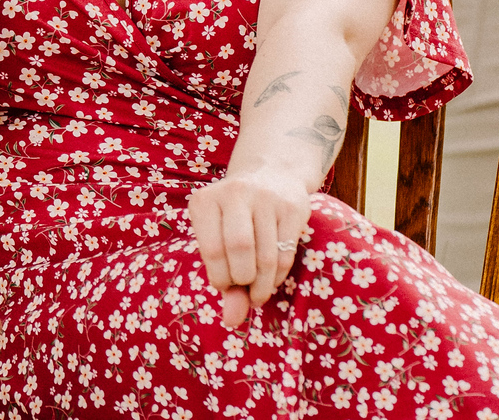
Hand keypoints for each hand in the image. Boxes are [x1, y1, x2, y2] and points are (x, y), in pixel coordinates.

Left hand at [187, 172, 312, 329]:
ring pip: (265, 254)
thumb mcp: (219, 240)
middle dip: (243, 280)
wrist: (271, 175)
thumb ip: (223, 280)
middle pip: (239, 249)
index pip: (212, 250)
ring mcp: (266, 197)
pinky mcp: (293, 207)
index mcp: (205, 201)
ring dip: (263, 284)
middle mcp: (234, 192)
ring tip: (258, 293)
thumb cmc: (236, 218)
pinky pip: (285, 253)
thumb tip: (231, 321)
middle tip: (244, 289)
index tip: (226, 285)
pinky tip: (271, 278)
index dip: (220, 278)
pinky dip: (278, 275)